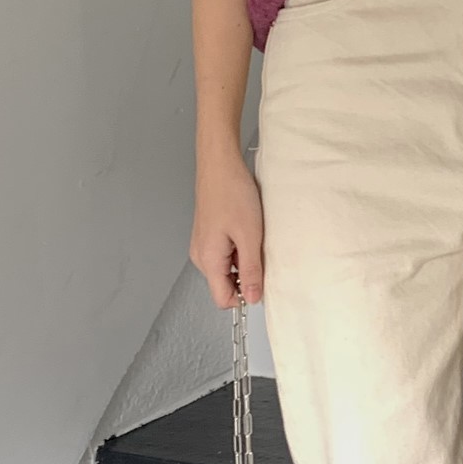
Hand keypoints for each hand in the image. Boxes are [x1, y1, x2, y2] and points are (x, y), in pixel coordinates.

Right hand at [191, 147, 263, 307]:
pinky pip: (225, 254)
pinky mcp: (208, 235)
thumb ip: (251, 270)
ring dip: (243, 260)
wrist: (220, 164)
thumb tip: (253, 297)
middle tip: (259, 252)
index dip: (244, 296)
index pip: (223, 299)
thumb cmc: (231, 193)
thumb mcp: (250, 236)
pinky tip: (246, 230)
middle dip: (246, 276)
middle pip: (225, 284)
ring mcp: (203, 245)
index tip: (261, 284)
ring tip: (252, 237)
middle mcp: (201, 256)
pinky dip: (238, 248)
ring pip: (226, 269)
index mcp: (208, 260)